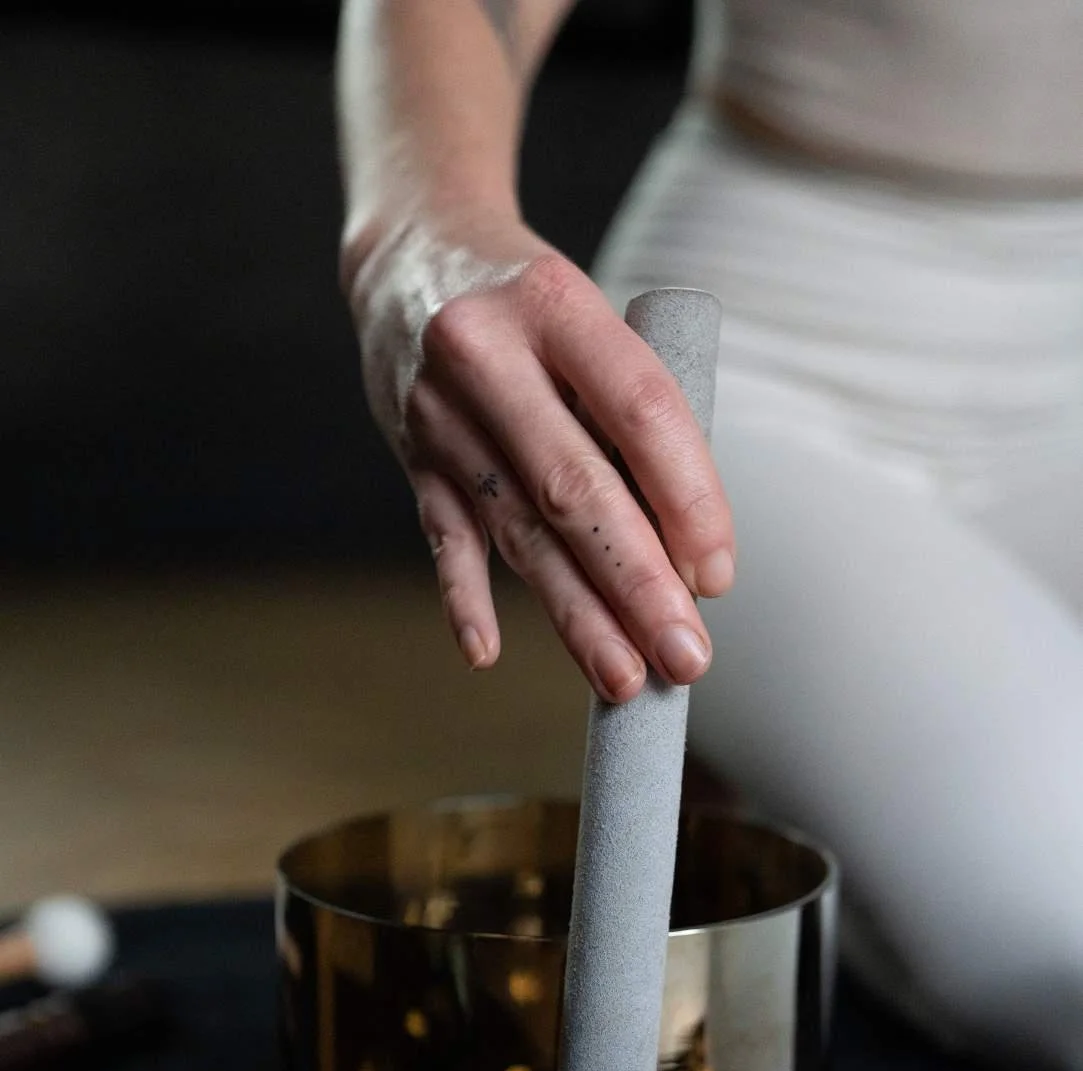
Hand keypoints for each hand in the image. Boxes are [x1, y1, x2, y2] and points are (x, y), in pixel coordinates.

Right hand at [345, 213, 733, 701]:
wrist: (412, 255)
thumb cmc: (536, 310)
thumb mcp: (590, 323)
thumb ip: (632, 417)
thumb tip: (689, 556)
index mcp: (557, 305)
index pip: (640, 409)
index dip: (687, 500)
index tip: (718, 577)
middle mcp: (487, 355)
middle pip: (575, 487)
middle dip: (638, 584)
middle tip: (686, 657)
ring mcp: (439, 411)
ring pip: (518, 529)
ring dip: (576, 614)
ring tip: (625, 679)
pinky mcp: (412, 457)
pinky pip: (442, 538)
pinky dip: (465, 597)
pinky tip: (487, 652)